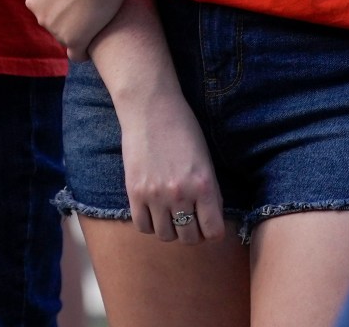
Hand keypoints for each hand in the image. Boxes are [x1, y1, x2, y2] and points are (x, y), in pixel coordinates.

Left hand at [22, 0, 130, 58]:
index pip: (45, 7)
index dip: (62, 1)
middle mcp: (40, 17)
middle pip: (55, 23)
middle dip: (70, 16)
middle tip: (92, 4)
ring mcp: (57, 31)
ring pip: (67, 36)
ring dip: (80, 31)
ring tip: (99, 16)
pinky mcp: (76, 41)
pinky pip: (77, 55)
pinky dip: (84, 52)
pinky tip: (94, 42)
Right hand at [113, 82, 226, 245]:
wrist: (151, 109)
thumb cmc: (183, 129)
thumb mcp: (206, 161)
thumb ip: (209, 192)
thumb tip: (208, 219)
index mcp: (204, 186)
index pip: (214, 231)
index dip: (212, 232)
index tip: (208, 225)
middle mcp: (181, 195)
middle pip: (189, 238)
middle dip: (192, 233)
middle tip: (189, 220)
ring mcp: (156, 196)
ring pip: (165, 236)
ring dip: (170, 229)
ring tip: (170, 215)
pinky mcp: (134, 192)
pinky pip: (142, 226)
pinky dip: (150, 224)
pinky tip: (153, 212)